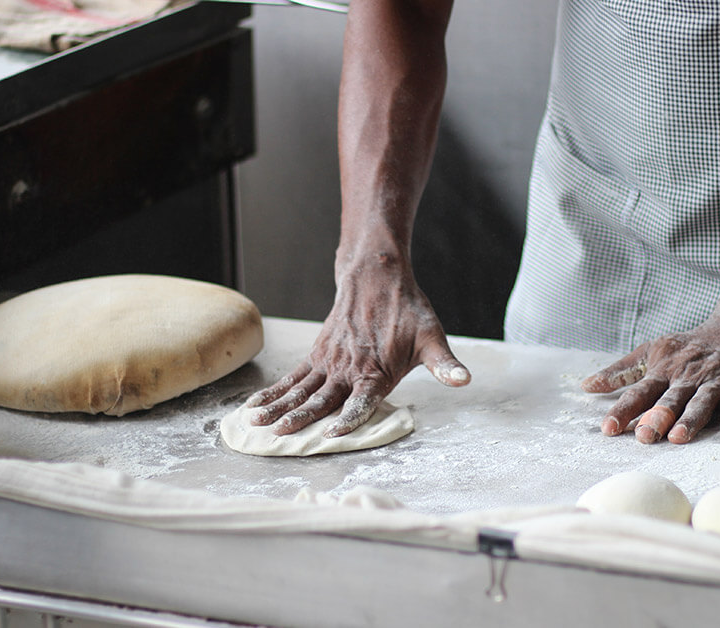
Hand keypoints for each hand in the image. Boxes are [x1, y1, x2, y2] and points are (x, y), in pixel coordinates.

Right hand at [243, 259, 469, 437]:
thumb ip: (445, 365)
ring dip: (278, 407)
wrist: (377, 277)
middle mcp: (349, 369)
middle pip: (321, 399)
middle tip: (279, 435)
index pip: (361, 400)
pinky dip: (273, 391)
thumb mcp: (432, 338)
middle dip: (300, 418)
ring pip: (300, 389)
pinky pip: (292, 377)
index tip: (331, 433)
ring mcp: (329, 362)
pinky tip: (255, 406)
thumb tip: (464, 380)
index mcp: (377, 371)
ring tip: (256, 424)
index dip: (348, 418)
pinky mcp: (317, 355)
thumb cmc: (408, 311)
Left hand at [580, 323, 719, 443]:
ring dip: (690, 418)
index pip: (640, 392)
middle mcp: (688, 376)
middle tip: (644, 436)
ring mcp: (716, 380)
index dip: (623, 409)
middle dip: (657, 417)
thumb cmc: (689, 348)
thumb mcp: (651, 352)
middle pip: (670, 399)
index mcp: (664, 370)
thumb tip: (586, 386)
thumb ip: (621, 372)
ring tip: (679, 437)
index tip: (608, 428)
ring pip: (701, 401)